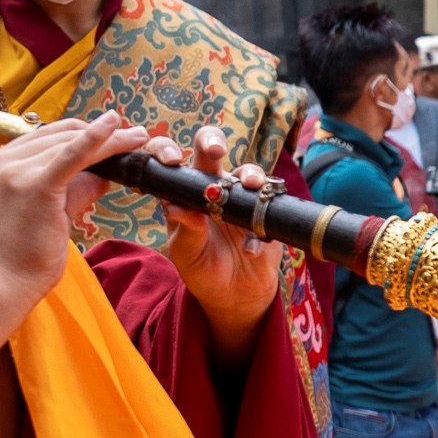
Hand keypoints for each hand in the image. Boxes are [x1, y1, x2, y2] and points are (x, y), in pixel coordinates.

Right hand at [0, 110, 148, 308]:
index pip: (45, 139)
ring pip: (70, 144)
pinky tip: (115, 126)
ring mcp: (14, 171)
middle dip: (99, 133)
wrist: (2, 284)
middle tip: (133, 135)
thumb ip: (72, 189)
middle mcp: (0, 161)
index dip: (81, 134)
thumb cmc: (21, 256)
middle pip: (59, 135)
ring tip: (138, 138)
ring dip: (109, 140)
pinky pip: (71, 155)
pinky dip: (96, 139)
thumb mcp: (45, 213)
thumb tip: (103, 175)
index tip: (110, 135)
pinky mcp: (34, 185)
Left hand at [146, 125, 282, 365]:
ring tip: (251, 187)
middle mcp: (213, 188)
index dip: (167, 151)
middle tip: (216, 151)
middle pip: (212, 149)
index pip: (172, 160)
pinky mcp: (268, 213)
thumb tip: (176, 205)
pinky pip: (270, 205)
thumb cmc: (203, 270)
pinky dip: (262, 224)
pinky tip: (251, 250)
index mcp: (185, 193)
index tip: (171, 161)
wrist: (234, 296)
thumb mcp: (186, 253)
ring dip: (251, 175)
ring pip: (248, 172)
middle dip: (213, 141)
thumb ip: (184, 229)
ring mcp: (242, 197)